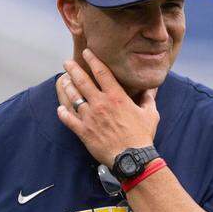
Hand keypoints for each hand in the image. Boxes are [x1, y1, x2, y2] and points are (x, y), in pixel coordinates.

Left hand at [56, 48, 158, 165]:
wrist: (132, 158)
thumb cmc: (142, 136)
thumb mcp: (150, 114)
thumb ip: (148, 98)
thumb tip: (152, 88)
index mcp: (116, 97)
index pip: (102, 72)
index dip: (93, 60)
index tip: (86, 53)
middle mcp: (100, 104)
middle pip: (82, 81)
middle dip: (73, 69)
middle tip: (67, 62)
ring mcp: (90, 117)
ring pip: (73, 97)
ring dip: (67, 87)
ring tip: (63, 81)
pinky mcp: (84, 131)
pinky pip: (68, 119)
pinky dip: (63, 113)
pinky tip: (60, 108)